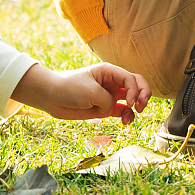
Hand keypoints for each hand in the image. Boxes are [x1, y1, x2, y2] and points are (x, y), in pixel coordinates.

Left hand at [11, 63, 150, 123]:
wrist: (51, 97)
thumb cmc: (69, 88)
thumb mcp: (91, 91)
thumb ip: (109, 100)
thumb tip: (116, 108)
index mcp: (109, 71)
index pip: (131, 78)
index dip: (135, 90)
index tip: (129, 102)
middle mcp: (112, 82)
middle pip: (137, 85)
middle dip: (143, 94)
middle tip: (141, 106)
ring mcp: (110, 95)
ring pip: (133, 99)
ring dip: (138, 106)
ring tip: (135, 114)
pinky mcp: (106, 108)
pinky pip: (124, 112)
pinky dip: (128, 117)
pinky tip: (125, 123)